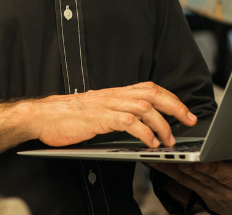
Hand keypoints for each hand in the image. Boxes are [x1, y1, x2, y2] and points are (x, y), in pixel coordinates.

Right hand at [23, 82, 196, 147]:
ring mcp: (107, 105)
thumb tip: (138, 125)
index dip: (171, 98)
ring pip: (144, 108)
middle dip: (176, 106)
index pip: (150, 88)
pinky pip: (128, 123)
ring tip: (169, 140)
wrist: (42, 116)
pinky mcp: (99, 118)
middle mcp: (114, 95)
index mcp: (115, 93)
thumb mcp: (97, 111)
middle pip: (153, 94)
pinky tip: (150, 143)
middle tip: (190, 120)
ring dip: (162, 125)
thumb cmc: (67, 117)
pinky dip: (143, 133)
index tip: (185, 111)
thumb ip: (116, 114)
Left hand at [149, 129, 231, 214]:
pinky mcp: (200, 190)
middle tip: (202, 157)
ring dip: (186, 166)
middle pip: (225, 173)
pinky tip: (155, 160)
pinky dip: (168, 169)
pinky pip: (182, 180)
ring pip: (200, 178)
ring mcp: (219, 190)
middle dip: (212, 165)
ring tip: (175, 155)